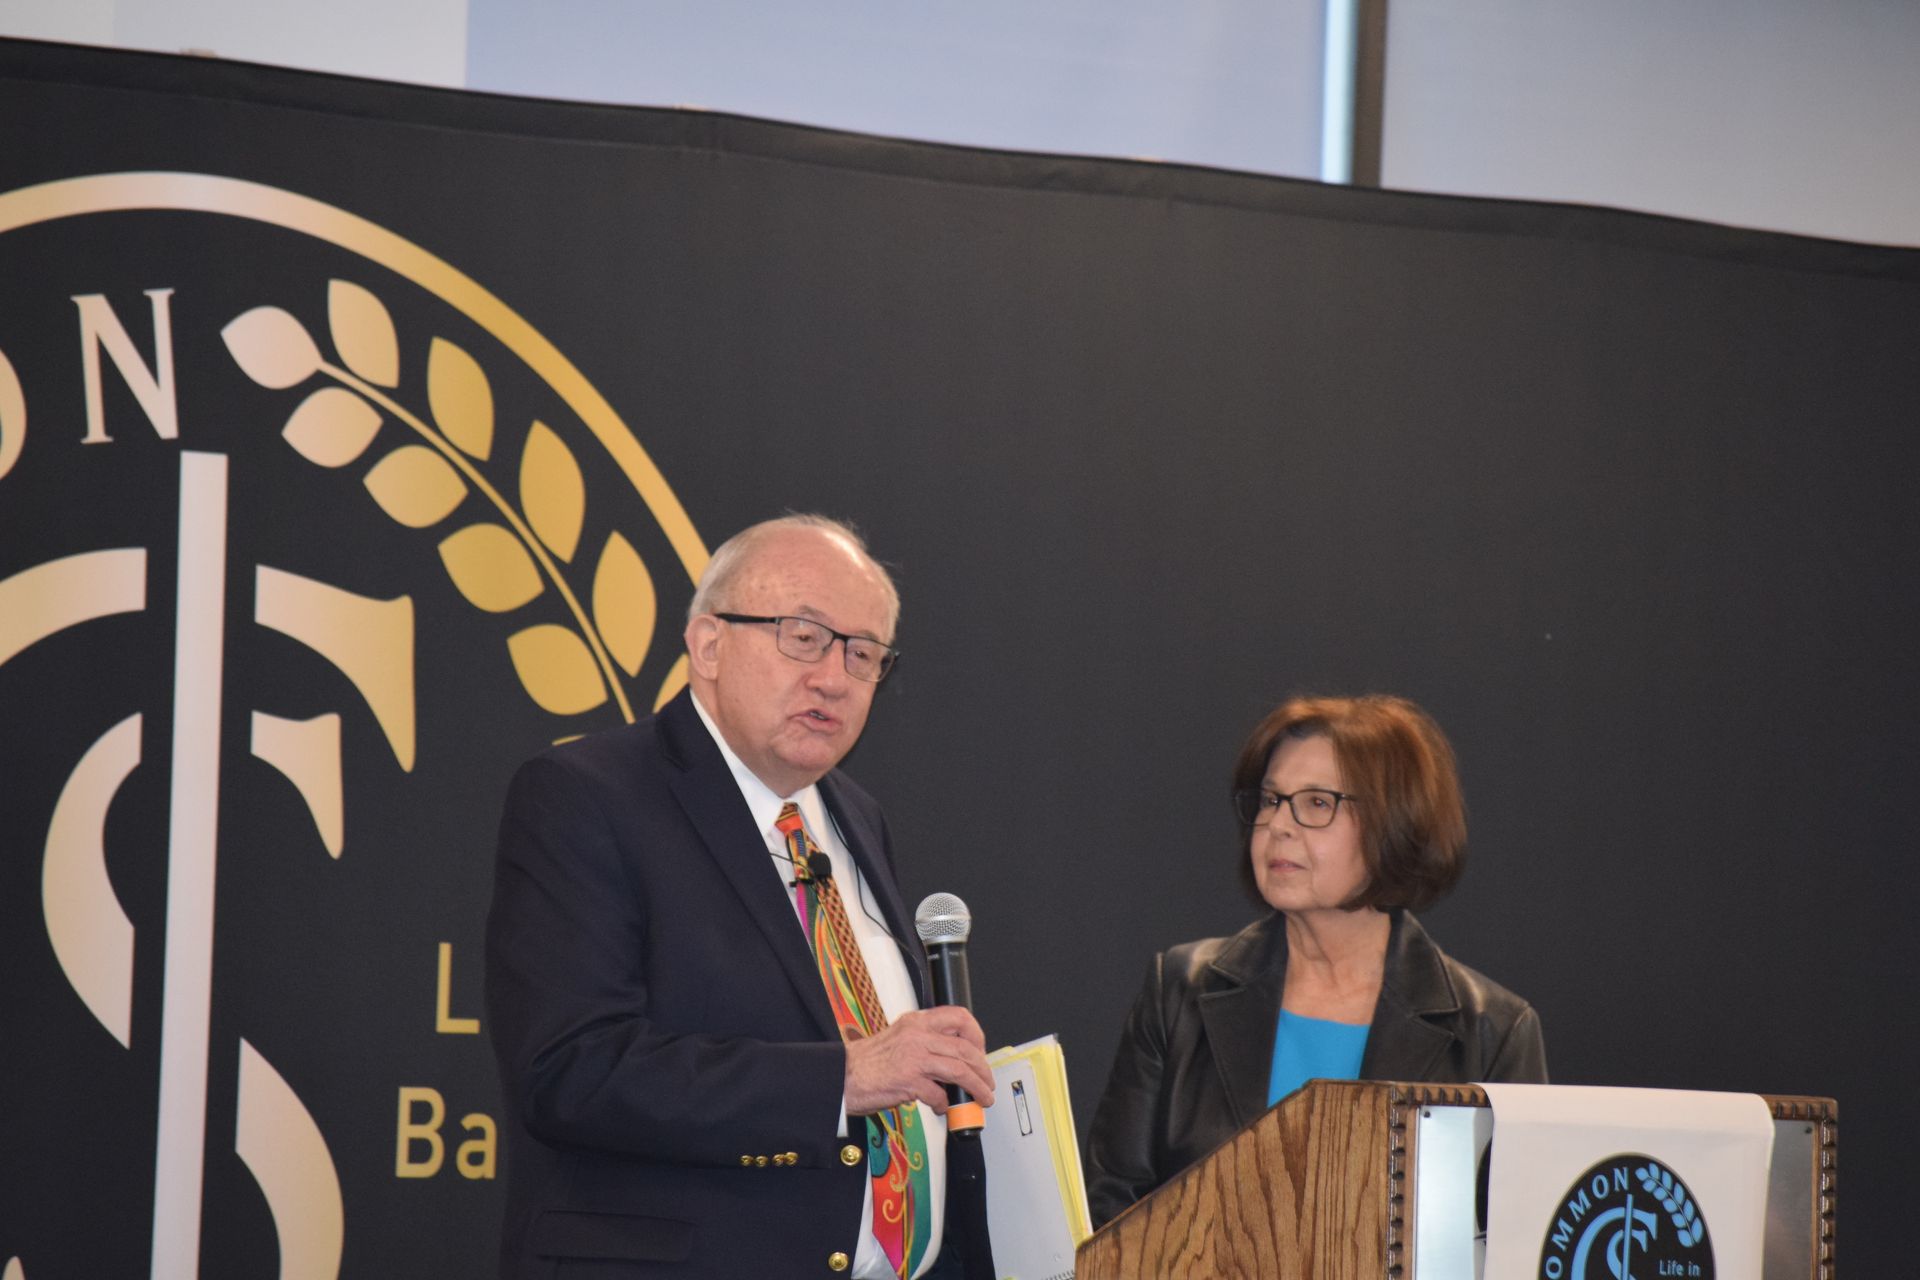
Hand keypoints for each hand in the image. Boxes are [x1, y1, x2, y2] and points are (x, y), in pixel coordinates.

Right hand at [844, 1006, 995, 1116]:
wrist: (841, 1076)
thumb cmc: (867, 1062)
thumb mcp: (899, 1038)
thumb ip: (925, 1042)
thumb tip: (953, 1059)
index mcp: (916, 1022)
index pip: (958, 1016)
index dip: (976, 1035)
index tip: (980, 1051)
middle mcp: (918, 1036)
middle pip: (966, 1048)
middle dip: (983, 1069)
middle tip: (987, 1082)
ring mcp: (914, 1058)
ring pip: (960, 1070)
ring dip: (976, 1088)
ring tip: (981, 1098)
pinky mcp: (909, 1081)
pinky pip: (939, 1094)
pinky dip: (945, 1105)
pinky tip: (941, 1108)